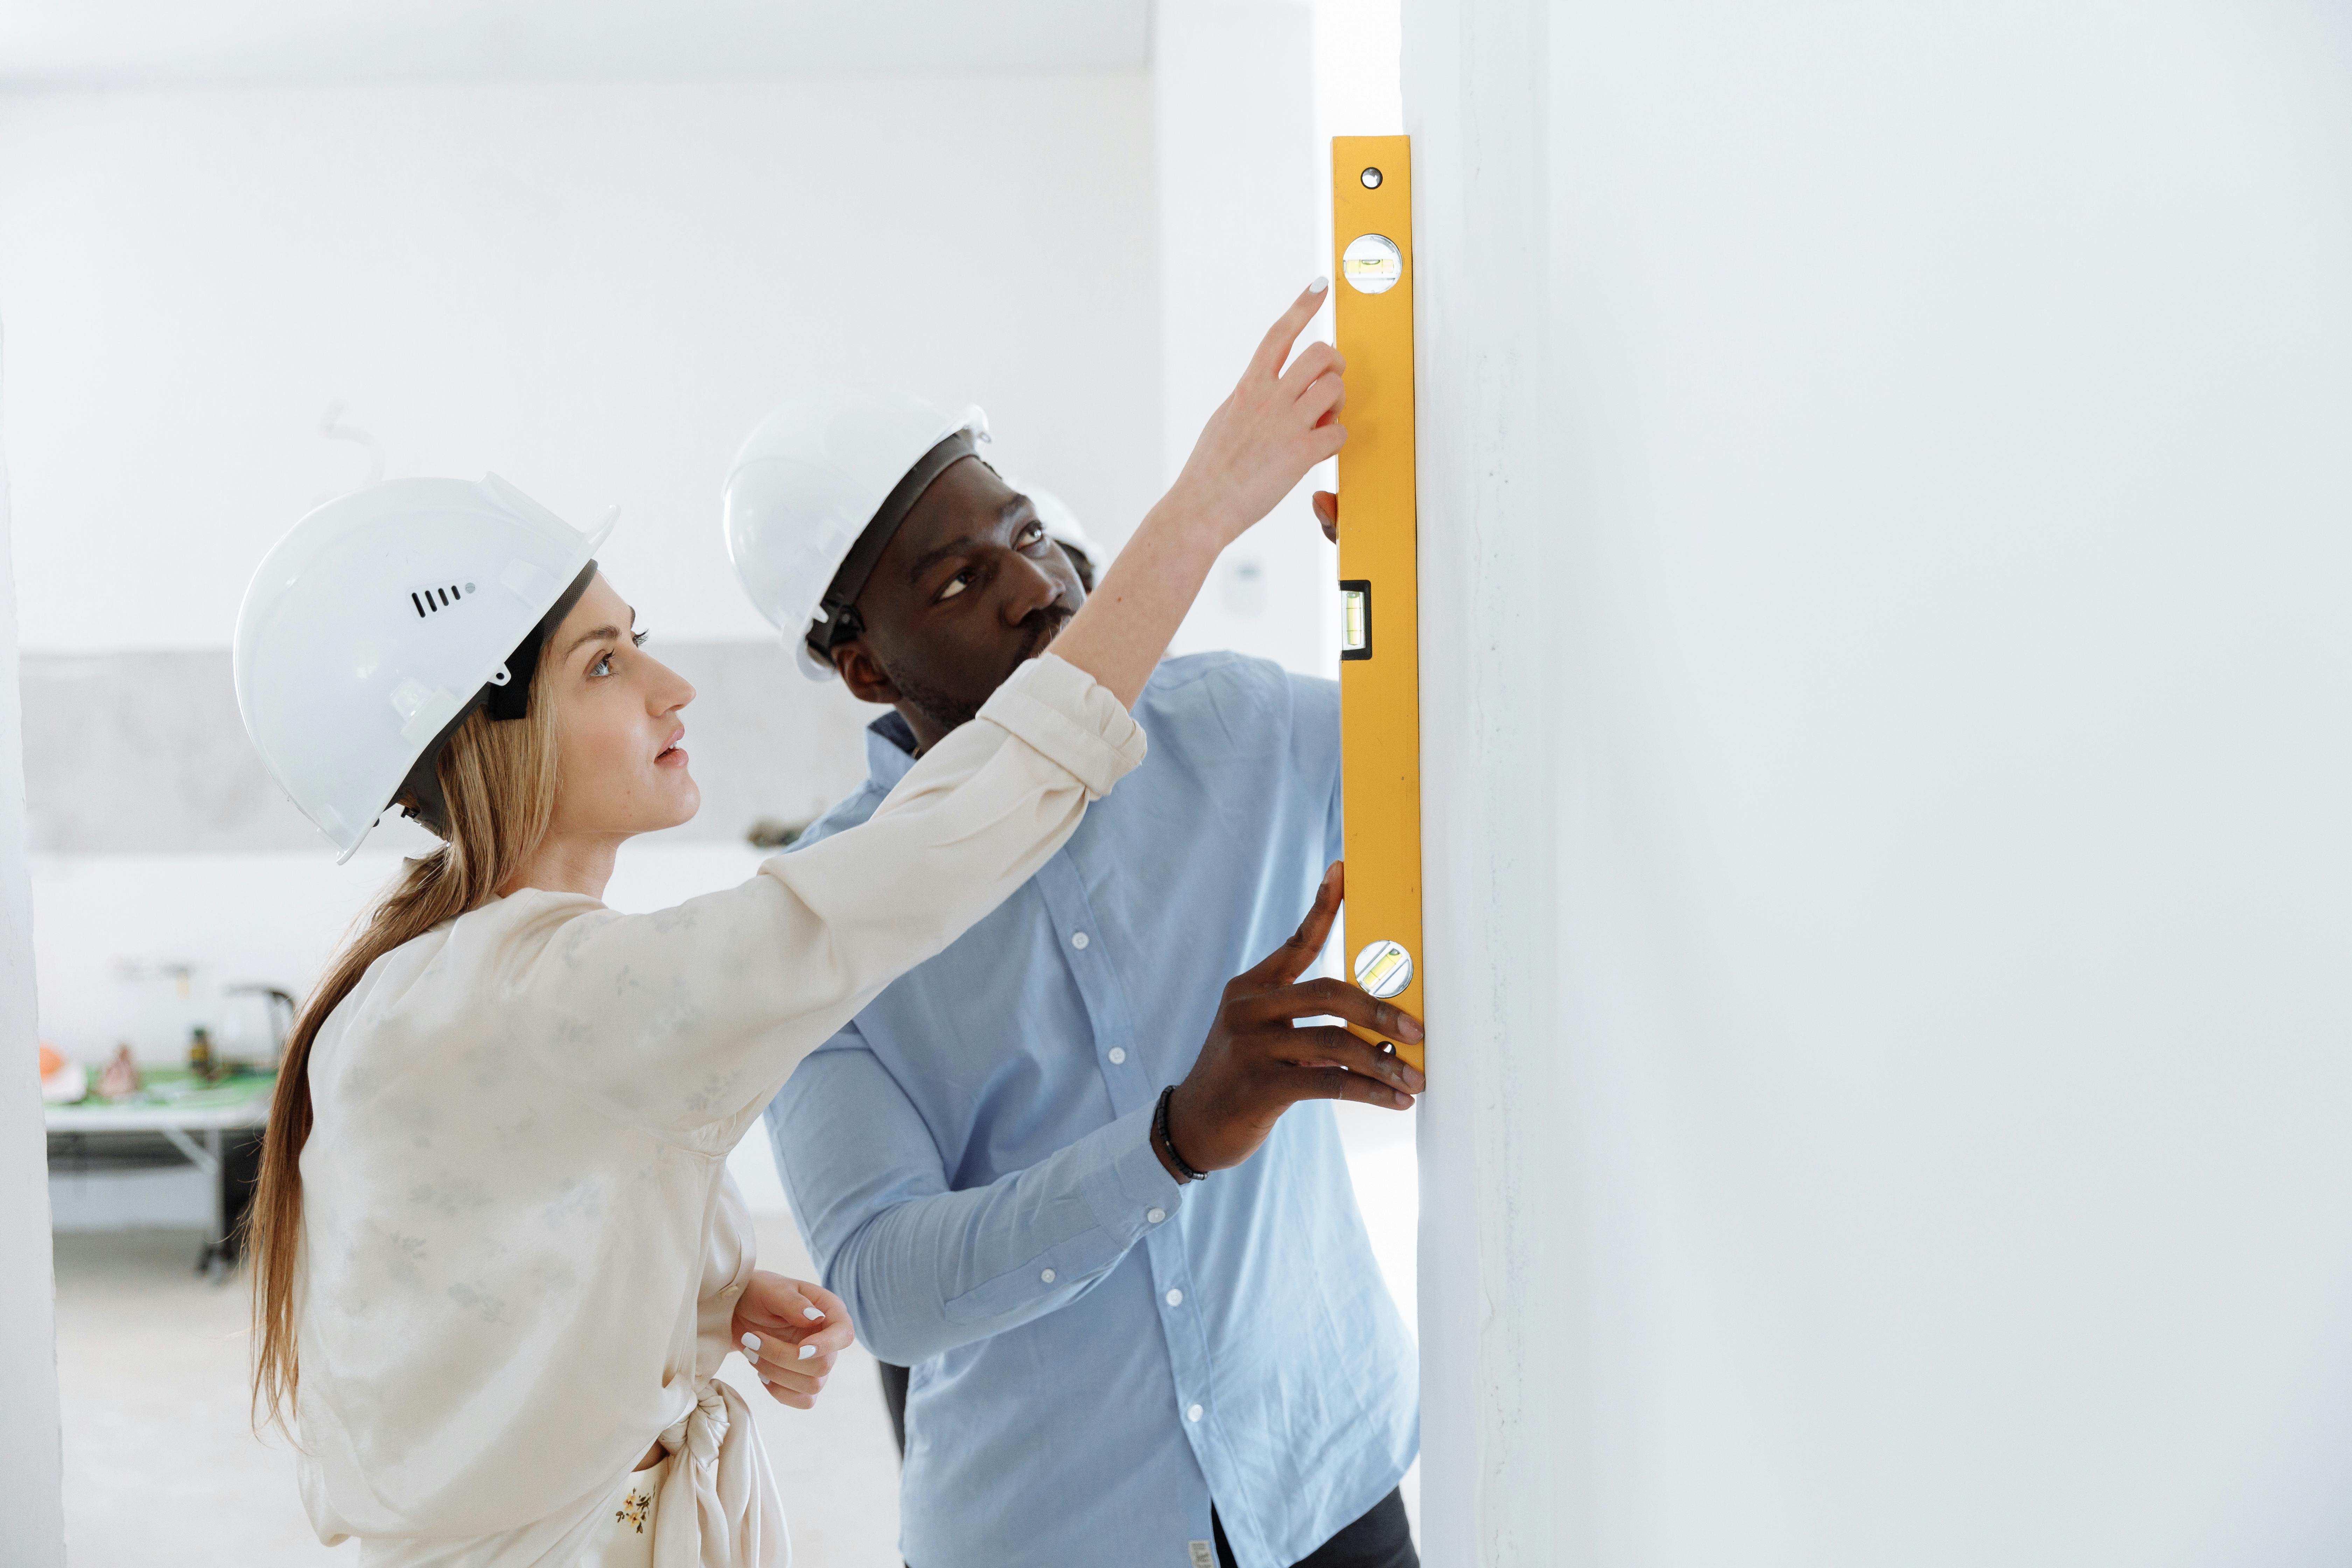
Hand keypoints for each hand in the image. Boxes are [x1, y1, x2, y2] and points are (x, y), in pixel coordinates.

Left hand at [731, 1271, 852, 1409]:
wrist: (738, 1311)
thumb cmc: (758, 1294)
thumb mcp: (771, 1289)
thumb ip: (793, 1302)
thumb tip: (816, 1319)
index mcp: (830, 1311)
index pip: (844, 1334)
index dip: (827, 1345)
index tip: (800, 1348)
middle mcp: (828, 1340)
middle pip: (823, 1366)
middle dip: (782, 1357)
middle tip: (751, 1340)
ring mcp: (817, 1363)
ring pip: (812, 1386)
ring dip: (775, 1373)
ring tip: (751, 1352)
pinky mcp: (803, 1382)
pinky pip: (804, 1400)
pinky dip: (779, 1391)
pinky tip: (762, 1373)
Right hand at [1159, 863, 1424, 1176]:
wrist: (1192, 1126)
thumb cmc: (1240, 1079)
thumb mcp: (1264, 1041)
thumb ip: (1309, 1027)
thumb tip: (1381, 1036)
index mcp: (1250, 989)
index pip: (1297, 943)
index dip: (1323, 907)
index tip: (1344, 871)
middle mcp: (1248, 1008)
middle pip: (1329, 993)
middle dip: (1380, 1011)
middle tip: (1418, 1030)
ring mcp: (1250, 1045)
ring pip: (1335, 1042)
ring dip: (1383, 1063)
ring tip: (1415, 1079)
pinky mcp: (1258, 1085)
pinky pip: (1329, 1082)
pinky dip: (1369, 1092)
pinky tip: (1394, 1102)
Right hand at [1167, 282, 1348, 546]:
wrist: (1202, 506)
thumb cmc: (1211, 471)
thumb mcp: (1225, 420)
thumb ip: (1250, 400)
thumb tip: (1263, 393)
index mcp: (1248, 387)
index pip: (1279, 334)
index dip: (1302, 306)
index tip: (1320, 286)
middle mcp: (1268, 398)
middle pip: (1320, 354)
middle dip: (1335, 366)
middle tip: (1329, 387)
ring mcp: (1286, 424)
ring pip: (1335, 388)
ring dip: (1338, 404)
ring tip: (1323, 423)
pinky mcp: (1301, 453)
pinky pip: (1339, 433)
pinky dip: (1336, 441)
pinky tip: (1320, 452)